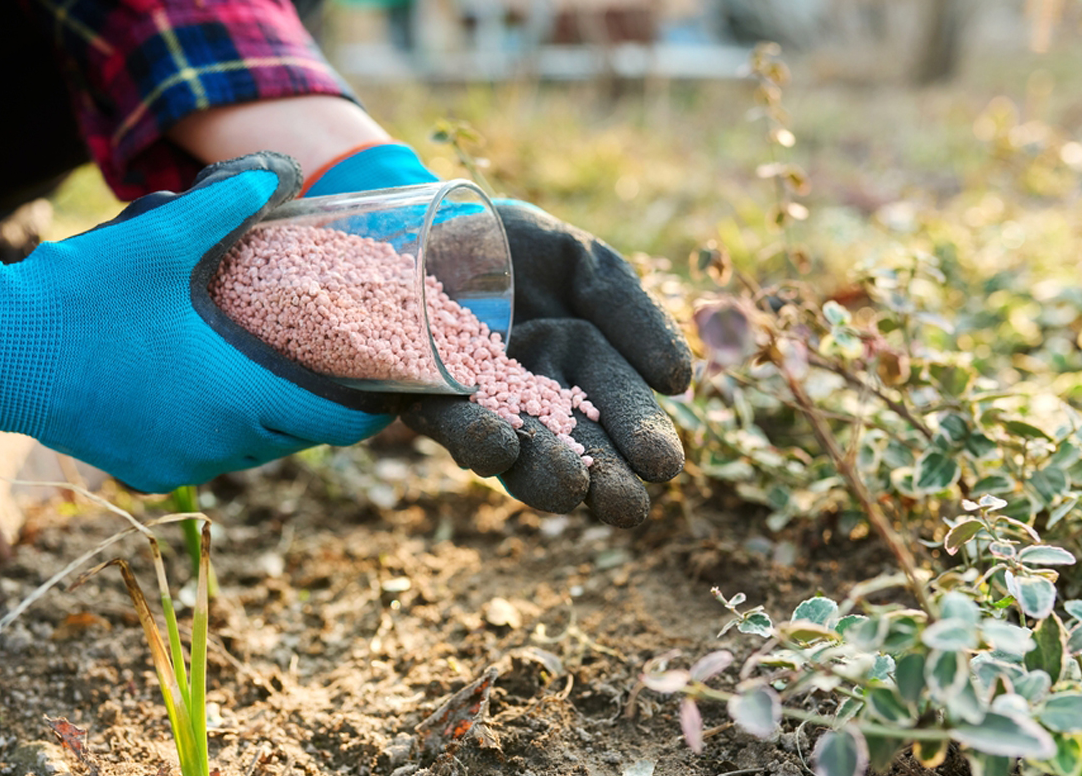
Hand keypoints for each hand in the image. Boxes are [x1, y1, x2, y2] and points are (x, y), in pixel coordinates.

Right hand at [0, 153, 394, 491]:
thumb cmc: (81, 297)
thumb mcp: (159, 237)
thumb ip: (227, 204)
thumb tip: (281, 171)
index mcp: (240, 395)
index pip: (336, 423)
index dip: (371, 412)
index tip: (389, 395)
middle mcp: (220, 442)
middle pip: (297, 436)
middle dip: (318, 408)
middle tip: (327, 371)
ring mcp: (181, 463)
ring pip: (254, 451)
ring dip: (269, 421)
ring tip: (272, 379)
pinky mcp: (147, 471)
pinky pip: (207, 458)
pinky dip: (220, 433)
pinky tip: (209, 398)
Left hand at [304, 144, 691, 525]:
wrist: (428, 220)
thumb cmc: (514, 245)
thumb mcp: (584, 267)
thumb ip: (630, 313)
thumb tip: (679, 381)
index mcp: (581, 368)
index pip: (619, 410)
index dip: (640, 437)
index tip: (663, 466)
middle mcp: (533, 398)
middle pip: (574, 446)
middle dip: (601, 477)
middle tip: (626, 506)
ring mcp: (480, 404)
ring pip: (515, 450)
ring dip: (542, 472)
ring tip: (570, 487)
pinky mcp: (423, 397)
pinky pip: (449, 422)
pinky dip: (474, 436)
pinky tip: (499, 444)